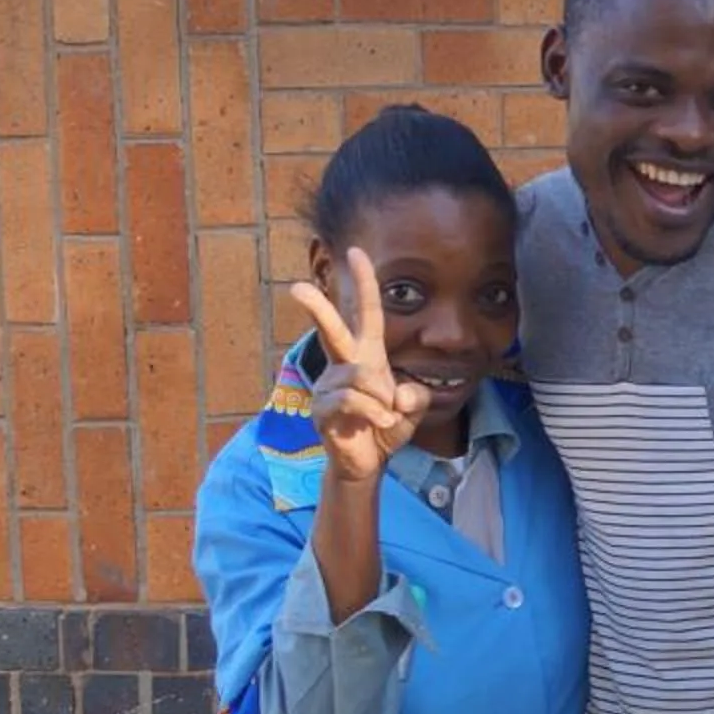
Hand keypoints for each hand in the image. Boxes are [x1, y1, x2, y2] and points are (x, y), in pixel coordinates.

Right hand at [289, 248, 427, 485]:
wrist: (368, 461)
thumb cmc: (386, 426)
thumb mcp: (413, 409)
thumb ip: (416, 396)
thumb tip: (398, 394)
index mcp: (367, 355)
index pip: (365, 313)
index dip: (364, 284)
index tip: (357, 252)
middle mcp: (344, 363)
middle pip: (332, 330)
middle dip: (316, 308)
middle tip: (296, 287)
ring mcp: (329, 385)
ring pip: (359, 377)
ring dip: (381, 399)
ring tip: (385, 416)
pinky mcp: (322, 408)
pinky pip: (353, 401)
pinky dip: (374, 414)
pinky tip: (379, 426)